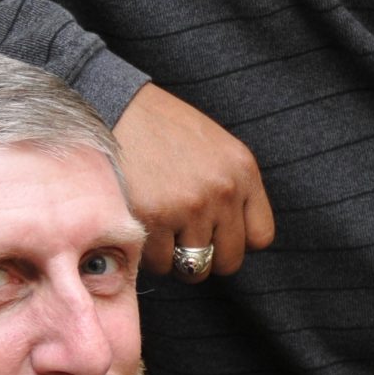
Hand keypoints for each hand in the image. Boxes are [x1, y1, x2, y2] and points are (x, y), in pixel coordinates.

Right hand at [112, 83, 275, 282]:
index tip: (216, 234)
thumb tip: (229, 239)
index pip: (260, 237)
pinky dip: (148, 254)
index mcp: (242, 170)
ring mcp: (188, 207)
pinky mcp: (153, 218)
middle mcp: (222, 191)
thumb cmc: (160, 129)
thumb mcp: (213, 147)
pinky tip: (141, 224)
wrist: (113, 106)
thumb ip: (230, 188)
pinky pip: (159, 263)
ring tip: (159, 228)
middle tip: (184, 240)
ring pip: (192, 267)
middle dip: (206, 257)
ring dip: (174, 257)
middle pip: (228, 260)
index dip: (236, 241)